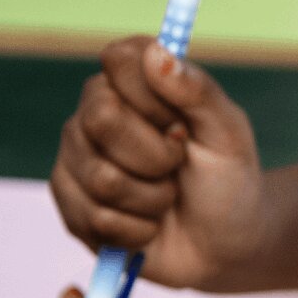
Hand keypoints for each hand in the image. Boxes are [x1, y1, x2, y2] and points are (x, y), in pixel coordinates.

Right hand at [52, 36, 269, 289]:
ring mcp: (77, 156)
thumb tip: (157, 53)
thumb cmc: (228, 180)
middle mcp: (96, 109)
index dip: (154, 100)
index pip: (119, 60)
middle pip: (101, 120)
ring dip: (151, 199)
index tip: (183, 125)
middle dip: (156, 157)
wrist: (222, 244)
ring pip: (100, 178)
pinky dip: (136, 230)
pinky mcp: (70, 204)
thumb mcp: (228, 132)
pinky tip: (148, 225)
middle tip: (177, 165)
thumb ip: (197, 90)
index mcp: (135, 79)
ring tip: (166, 197)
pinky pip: (93, 218)